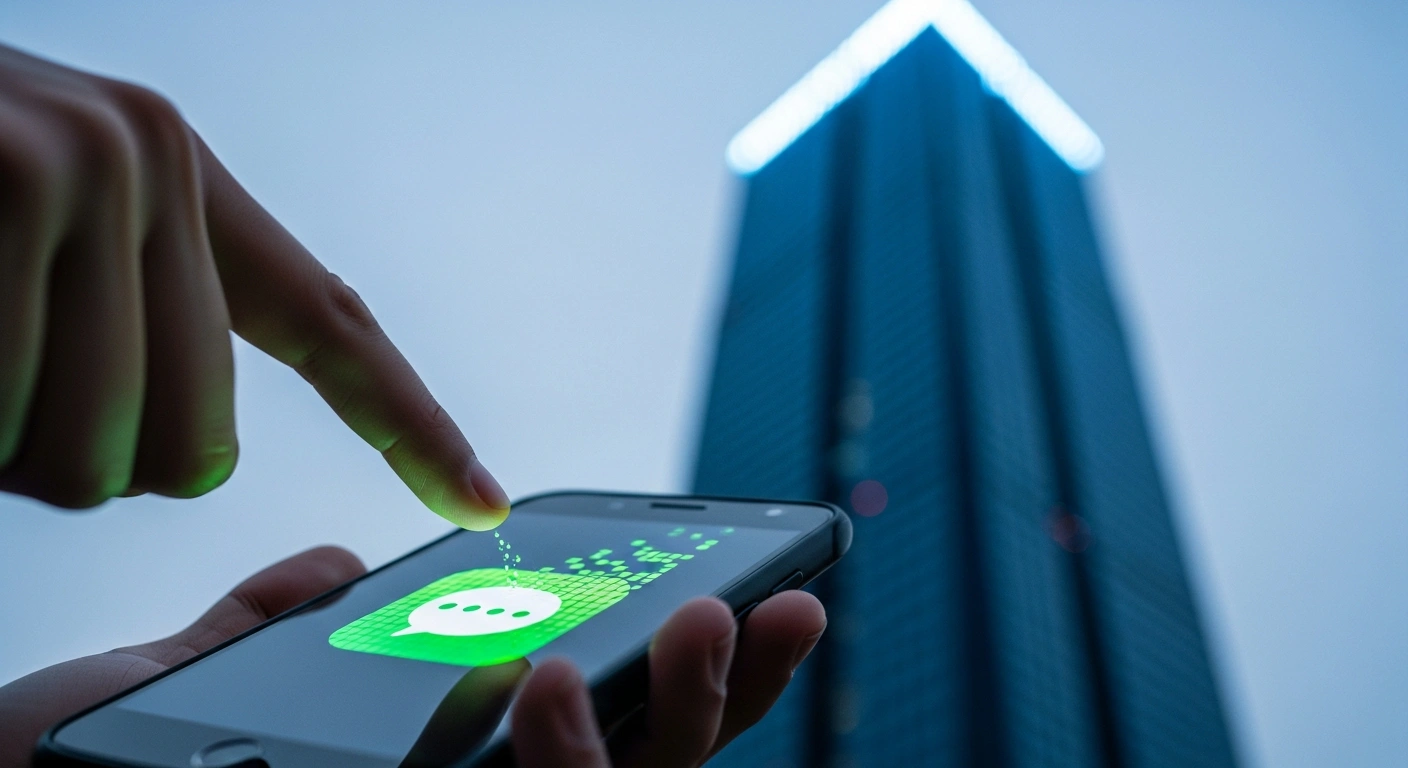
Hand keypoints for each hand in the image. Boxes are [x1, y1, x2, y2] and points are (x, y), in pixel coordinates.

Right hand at [0, 45, 507, 527]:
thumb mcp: (42, 233)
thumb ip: (134, 326)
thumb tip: (190, 460)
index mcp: (179, 183)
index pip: (330, 323)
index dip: (411, 424)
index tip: (481, 497)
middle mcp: (152, 166)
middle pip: (194, 453)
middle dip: (90, 468)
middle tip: (7, 377)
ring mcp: (86, 171)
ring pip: (93, 458)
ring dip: (6, 447)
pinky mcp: (12, 188)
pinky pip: (8, 415)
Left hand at [0, 547, 825, 767]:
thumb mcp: (179, 696)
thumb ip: (266, 634)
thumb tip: (328, 572)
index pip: (599, 737)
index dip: (696, 681)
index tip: (765, 597)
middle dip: (716, 702)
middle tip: (751, 611)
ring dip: (660, 736)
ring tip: (683, 633)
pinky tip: (547, 698)